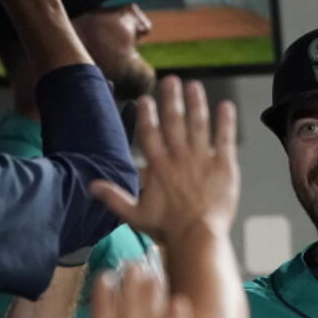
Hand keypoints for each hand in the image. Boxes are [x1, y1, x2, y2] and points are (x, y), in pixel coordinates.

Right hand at [90, 77, 239, 244]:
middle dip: (171, 99)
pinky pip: (224, 139)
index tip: (145, 99)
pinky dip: (226, 121)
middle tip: (171, 80)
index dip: (146, 115)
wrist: (197, 237)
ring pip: (198, 124)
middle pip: (174, 121)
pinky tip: (226, 106)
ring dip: (195, 103)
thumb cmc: (168, 229)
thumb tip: (92, 186)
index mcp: (159, 167)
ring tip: (194, 86)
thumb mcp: (135, 216)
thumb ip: (114, 197)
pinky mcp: (223, 166)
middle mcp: (179, 157)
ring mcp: (202, 159)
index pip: (149, 134)